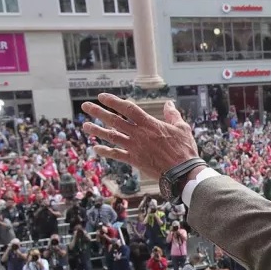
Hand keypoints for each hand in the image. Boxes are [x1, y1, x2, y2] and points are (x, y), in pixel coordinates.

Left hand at [80, 95, 198, 183]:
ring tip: (85, 126)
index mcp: (150, 124)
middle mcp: (139, 134)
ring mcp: (135, 147)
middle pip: (114, 120)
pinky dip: (105, 151)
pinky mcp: (134, 160)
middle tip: (85, 106)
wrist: (182, 172)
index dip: (113, 101)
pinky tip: (96, 148)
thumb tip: (169, 104)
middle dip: (98, 112)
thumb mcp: (182, 128)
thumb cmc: (184, 150)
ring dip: (97, 130)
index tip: (102, 97)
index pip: (128, 108)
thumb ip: (172, 115)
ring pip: (111, 136)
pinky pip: (116, 155)